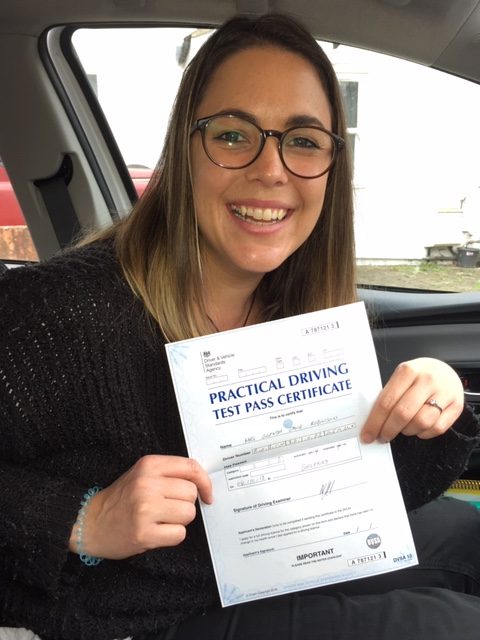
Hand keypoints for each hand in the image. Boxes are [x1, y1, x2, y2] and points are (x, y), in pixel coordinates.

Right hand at [69, 455, 212, 559]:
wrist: (91, 523)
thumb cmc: (122, 498)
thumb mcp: (142, 474)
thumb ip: (169, 473)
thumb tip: (203, 483)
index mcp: (149, 465)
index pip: (191, 467)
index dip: (205, 482)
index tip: (207, 494)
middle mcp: (147, 484)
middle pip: (191, 493)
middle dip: (185, 504)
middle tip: (168, 508)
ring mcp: (144, 509)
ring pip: (188, 513)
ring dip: (179, 520)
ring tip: (160, 520)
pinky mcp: (143, 533)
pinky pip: (179, 534)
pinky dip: (172, 536)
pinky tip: (156, 532)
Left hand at [361, 357, 463, 443]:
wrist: (446, 370)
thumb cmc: (419, 376)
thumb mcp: (402, 376)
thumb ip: (389, 394)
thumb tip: (372, 421)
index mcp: (407, 371)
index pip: (387, 401)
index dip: (375, 422)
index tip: (368, 435)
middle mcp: (427, 380)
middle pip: (403, 414)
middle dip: (389, 430)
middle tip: (382, 437)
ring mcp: (444, 393)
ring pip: (421, 423)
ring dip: (407, 431)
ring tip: (402, 429)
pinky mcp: (456, 406)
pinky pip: (437, 428)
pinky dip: (424, 434)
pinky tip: (418, 428)